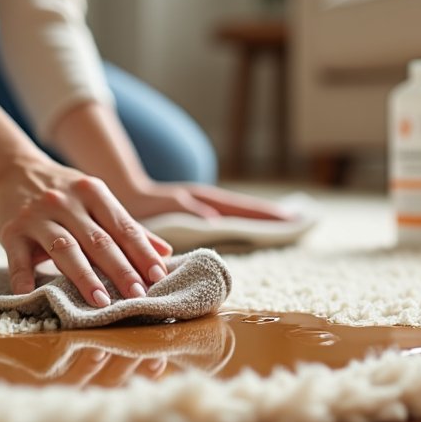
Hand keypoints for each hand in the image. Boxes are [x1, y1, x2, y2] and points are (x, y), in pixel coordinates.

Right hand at [0, 157, 173, 302]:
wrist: (13, 170)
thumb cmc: (65, 192)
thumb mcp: (97, 199)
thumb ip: (128, 226)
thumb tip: (164, 253)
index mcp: (94, 193)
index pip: (123, 226)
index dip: (142, 252)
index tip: (158, 276)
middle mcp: (66, 202)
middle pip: (98, 240)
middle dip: (120, 269)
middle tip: (138, 295)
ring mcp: (37, 216)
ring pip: (65, 248)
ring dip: (84, 277)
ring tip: (101, 301)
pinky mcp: (11, 231)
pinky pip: (18, 258)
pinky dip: (23, 277)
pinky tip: (31, 296)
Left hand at [113, 180, 294, 221]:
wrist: (121, 194)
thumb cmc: (140, 205)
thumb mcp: (162, 209)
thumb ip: (186, 213)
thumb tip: (215, 220)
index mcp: (202, 201)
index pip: (242, 208)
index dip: (266, 215)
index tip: (292, 218)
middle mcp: (207, 201)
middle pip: (245, 207)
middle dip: (270, 214)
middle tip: (300, 219)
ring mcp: (203, 205)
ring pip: (238, 211)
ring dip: (260, 216)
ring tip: (286, 222)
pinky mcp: (197, 212)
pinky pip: (228, 216)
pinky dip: (244, 220)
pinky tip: (253, 227)